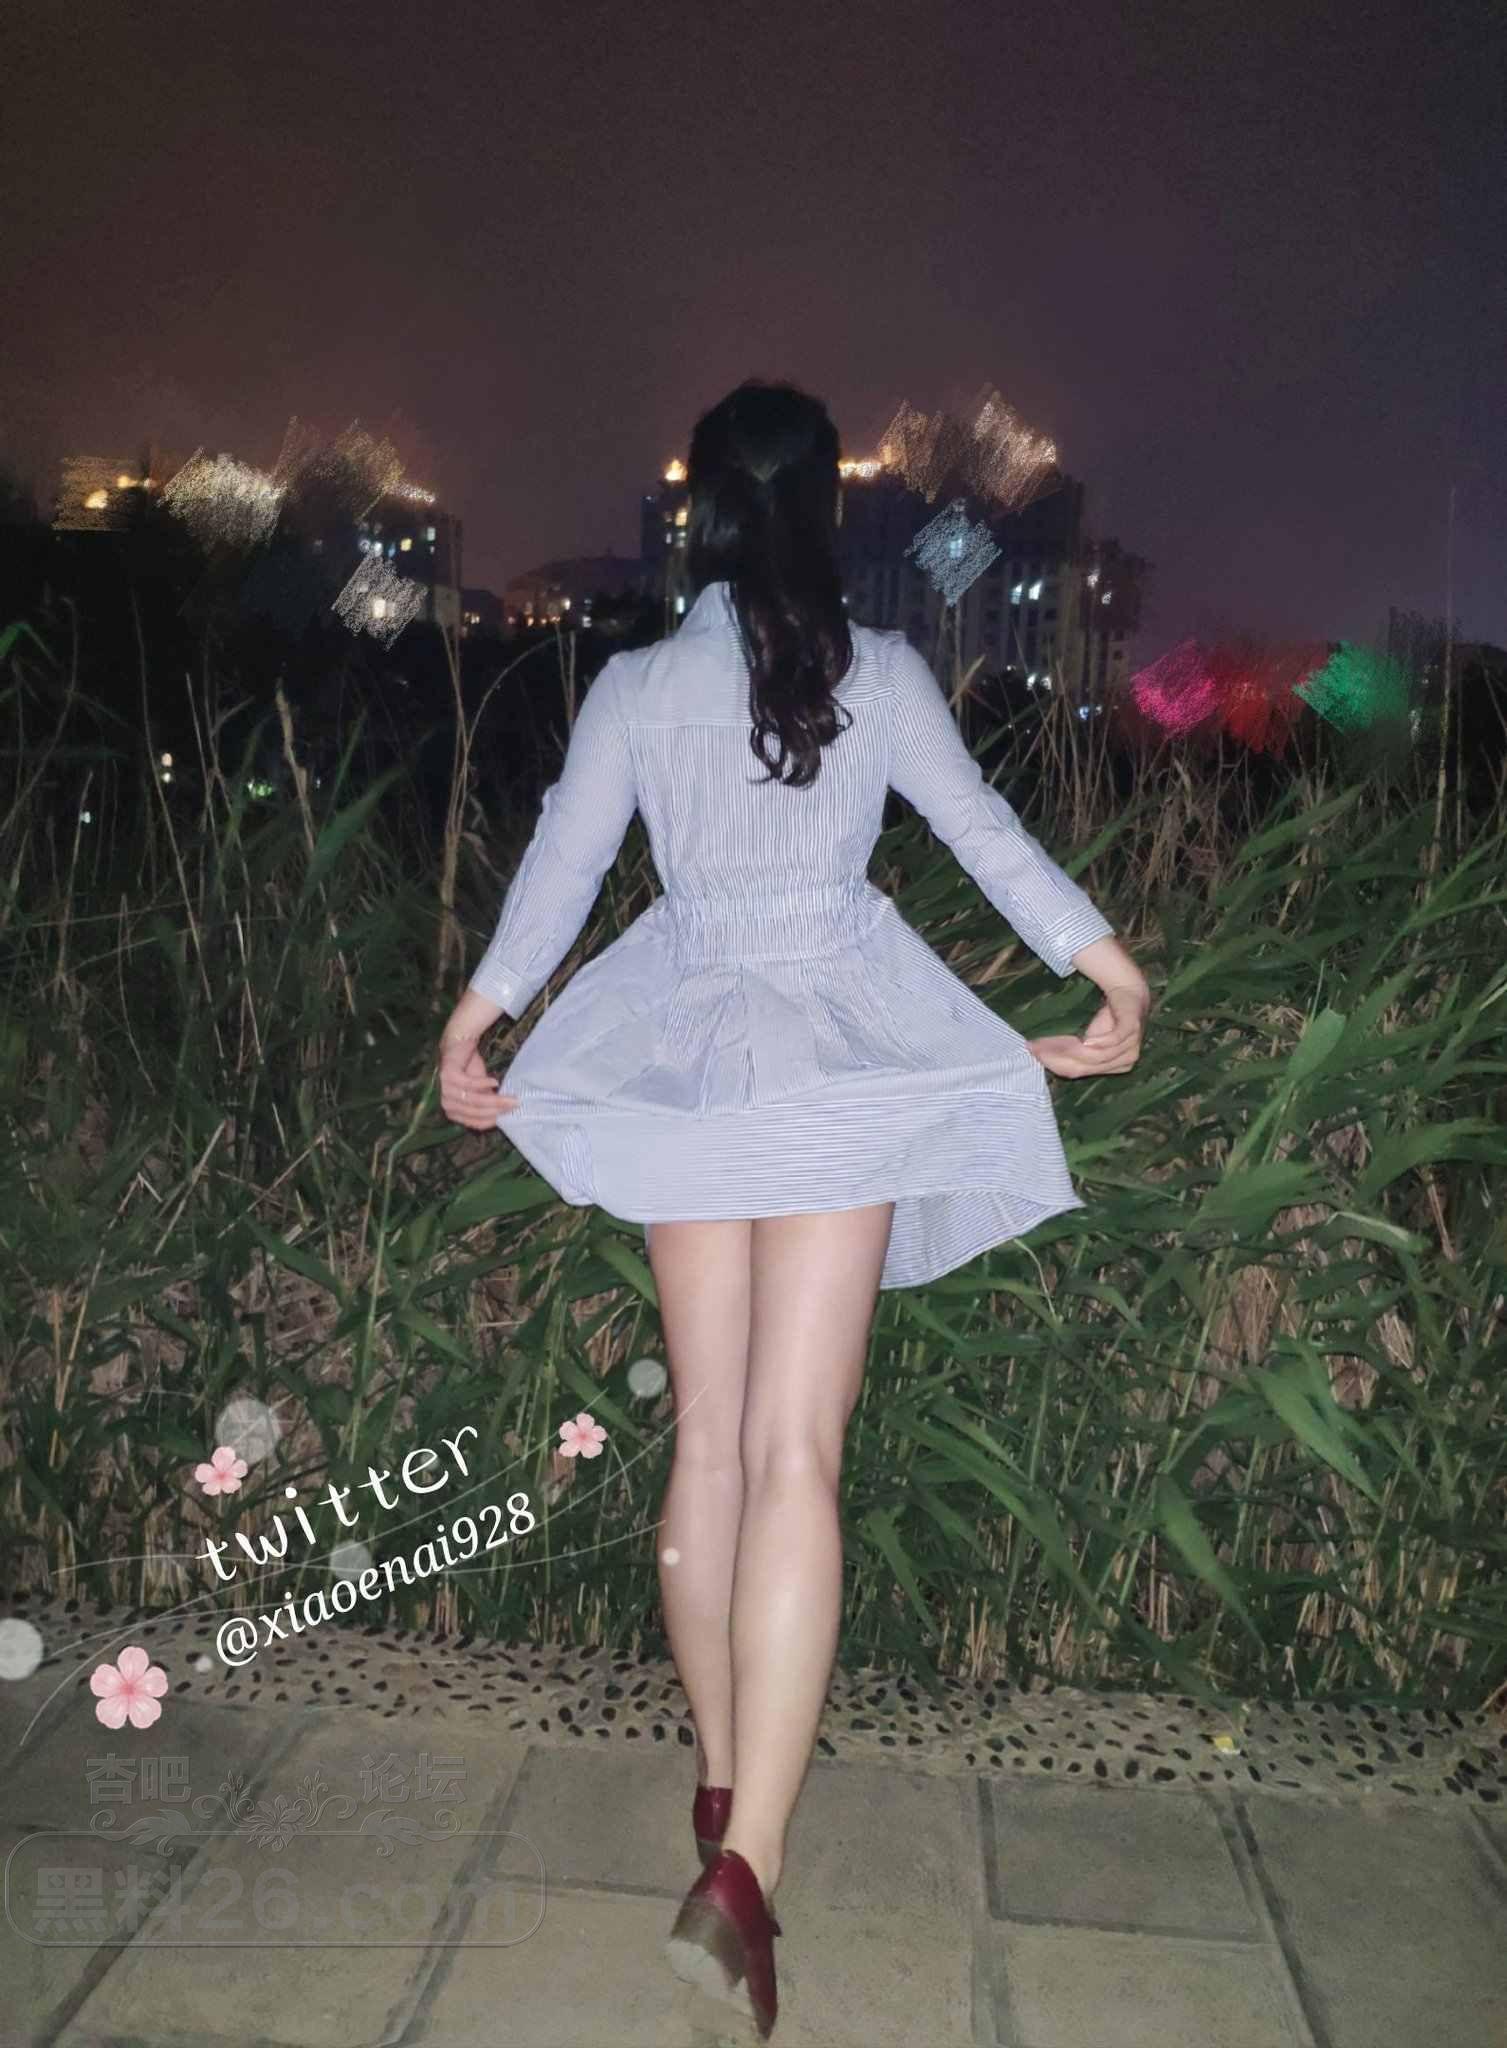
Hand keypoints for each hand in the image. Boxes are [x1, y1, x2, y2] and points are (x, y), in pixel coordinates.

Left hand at [438, 1032, 519, 1127]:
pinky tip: (495, 1082)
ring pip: (472, 1099)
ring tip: (510, 1097)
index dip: (491, 1121)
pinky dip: (483, 1083)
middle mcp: (445, 1102)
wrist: (458, 1042)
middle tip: (515, 1106)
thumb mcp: (480, 1089)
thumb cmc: (469, 1067)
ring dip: (494, 1100)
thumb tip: (502, 1115)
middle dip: (496, 1110)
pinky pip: (468, 1084)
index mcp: (452, 1110)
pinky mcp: (447, 1075)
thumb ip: (486, 1102)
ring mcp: (444, 1089)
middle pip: (473, 1112)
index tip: (508, 1116)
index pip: (472, 1122)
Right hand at [1027, 983, 1150, 1078]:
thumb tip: (1041, 1056)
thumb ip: (1074, 1051)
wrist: (1129, 993)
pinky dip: (1099, 1042)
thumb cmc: (1108, 1019)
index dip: (1053, 1063)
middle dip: (1056, 1057)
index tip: (1033, 1053)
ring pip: (1096, 1056)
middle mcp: (1123, 1062)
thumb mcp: (1088, 1038)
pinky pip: (1114, 1040)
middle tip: (1034, 1047)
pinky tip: (1084, 1040)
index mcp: (1111, 1068)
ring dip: (1070, 1049)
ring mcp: (1130, 1046)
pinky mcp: (1132, 1028)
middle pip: (1083, 1066)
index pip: (1077, 1071)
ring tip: (1049, 1040)